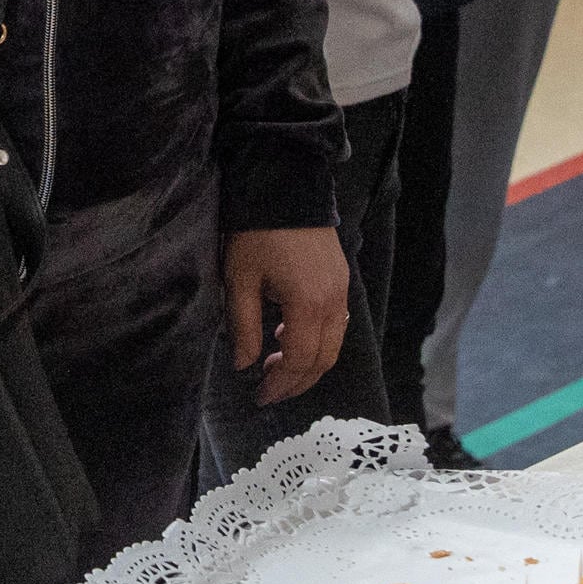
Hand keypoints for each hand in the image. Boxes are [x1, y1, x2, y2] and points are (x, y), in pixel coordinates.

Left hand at [223, 226, 349, 405]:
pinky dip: (318, 341)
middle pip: (323, 360)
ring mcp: (342, 292)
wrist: (287, 188)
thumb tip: (243, 365)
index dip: (281, 384)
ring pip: (334, 345)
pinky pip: (338, 325)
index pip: (300, 361)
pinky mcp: (342, 281)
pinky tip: (290, 336)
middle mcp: (334, 303)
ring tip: (277, 366)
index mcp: (308, 306)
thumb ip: (242, 327)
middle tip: (269, 390)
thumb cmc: (257, 233)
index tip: (260, 395)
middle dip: (297, 381)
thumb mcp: (240, 280)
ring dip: (309, 363)